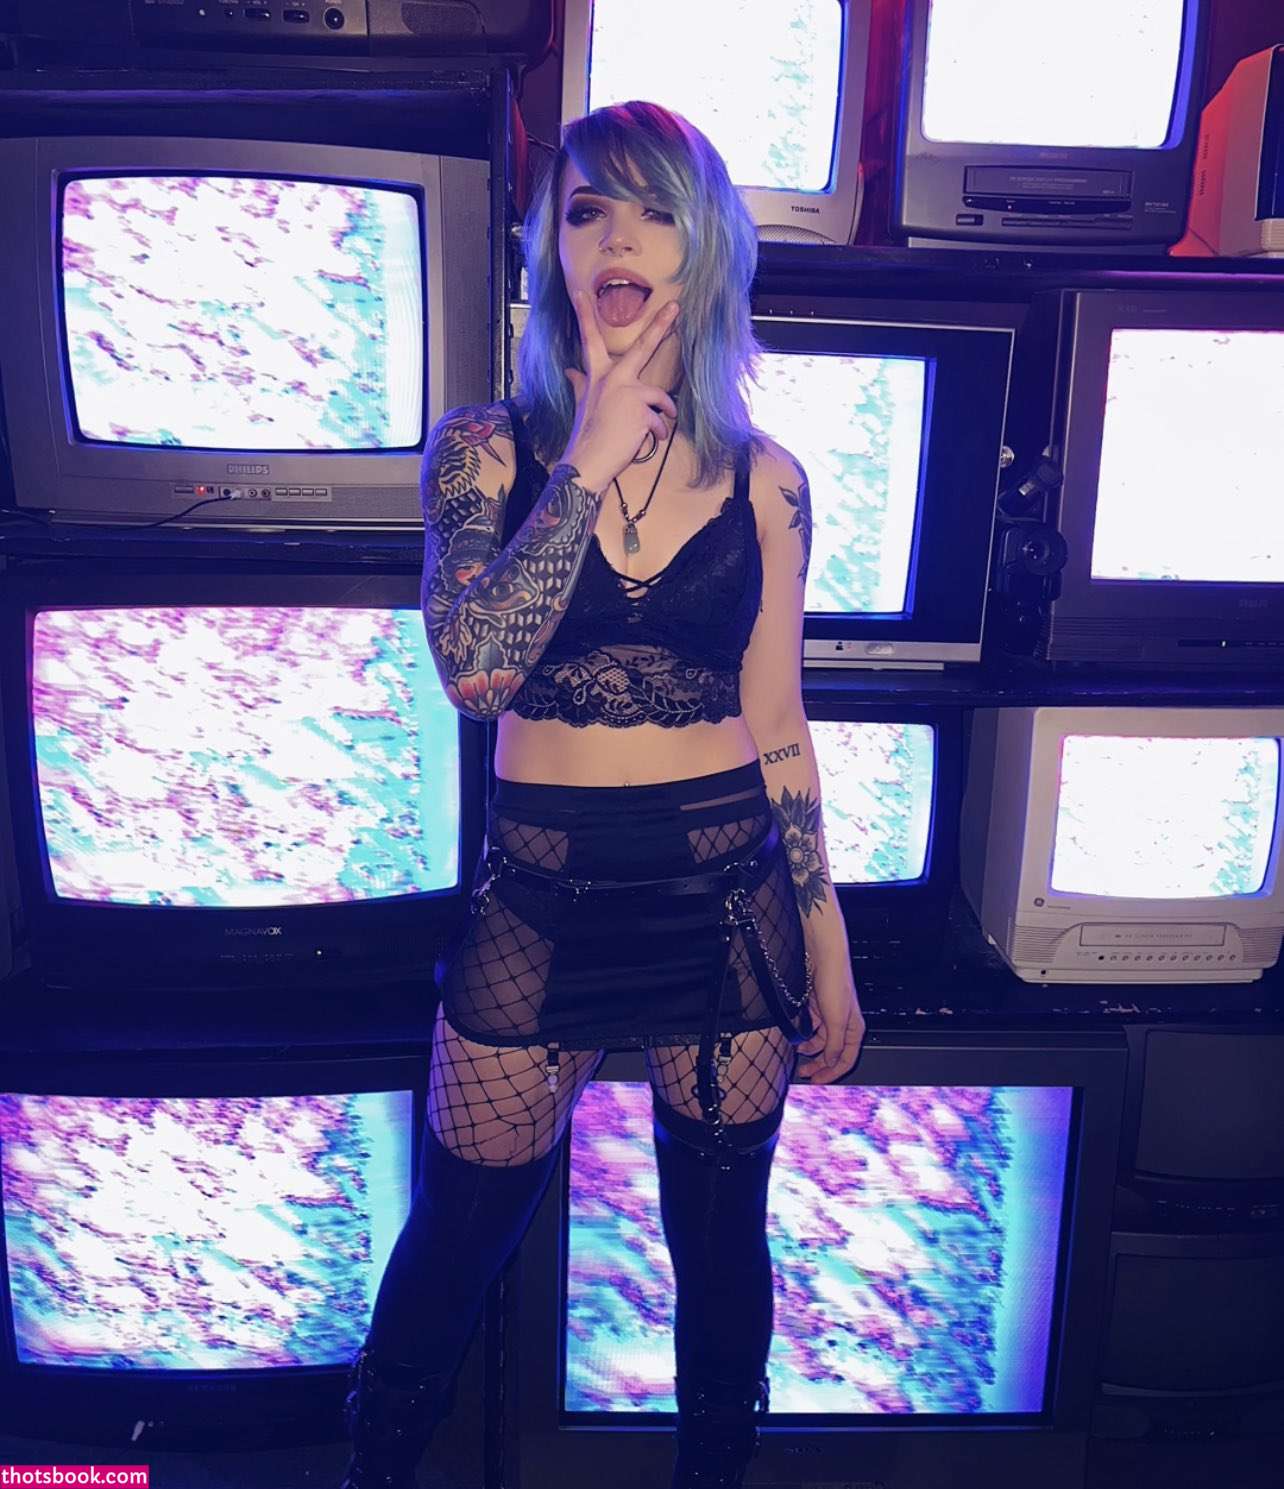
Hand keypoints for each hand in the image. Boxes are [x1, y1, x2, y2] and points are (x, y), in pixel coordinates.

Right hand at [562, 289, 679, 491]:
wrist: (588, 462)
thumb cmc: (587, 435)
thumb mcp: (582, 403)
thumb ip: (580, 383)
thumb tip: (570, 371)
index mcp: (598, 376)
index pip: (590, 341)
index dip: (584, 317)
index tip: (581, 293)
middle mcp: (613, 379)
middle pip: (642, 347)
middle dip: (660, 325)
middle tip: (675, 307)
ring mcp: (629, 393)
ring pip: (659, 398)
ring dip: (661, 415)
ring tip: (652, 430)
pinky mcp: (642, 412)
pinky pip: (660, 421)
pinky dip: (657, 433)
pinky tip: (646, 441)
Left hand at [795, 970, 865, 1083]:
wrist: (822, 958)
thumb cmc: (835, 983)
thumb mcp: (836, 1020)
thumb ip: (834, 1044)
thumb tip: (831, 1063)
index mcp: (854, 1029)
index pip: (845, 1060)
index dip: (832, 1073)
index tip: (817, 1081)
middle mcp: (843, 1024)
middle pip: (831, 1053)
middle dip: (818, 1064)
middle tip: (803, 1072)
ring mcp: (829, 1016)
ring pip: (819, 1041)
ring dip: (808, 1049)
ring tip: (795, 1053)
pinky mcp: (816, 1008)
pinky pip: (810, 1028)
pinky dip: (803, 1035)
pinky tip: (794, 1038)